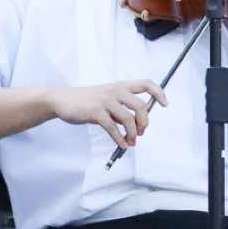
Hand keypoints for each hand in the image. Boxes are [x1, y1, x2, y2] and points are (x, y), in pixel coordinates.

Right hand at [47, 80, 168, 150]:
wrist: (62, 100)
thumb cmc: (86, 101)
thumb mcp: (106, 100)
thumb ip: (121, 109)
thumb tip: (136, 124)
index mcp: (120, 86)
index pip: (145, 84)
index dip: (158, 92)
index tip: (165, 104)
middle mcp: (115, 91)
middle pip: (141, 106)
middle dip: (144, 122)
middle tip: (141, 133)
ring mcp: (105, 101)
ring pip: (128, 119)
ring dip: (133, 134)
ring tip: (131, 142)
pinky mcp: (95, 112)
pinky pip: (113, 128)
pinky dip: (120, 139)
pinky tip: (121, 144)